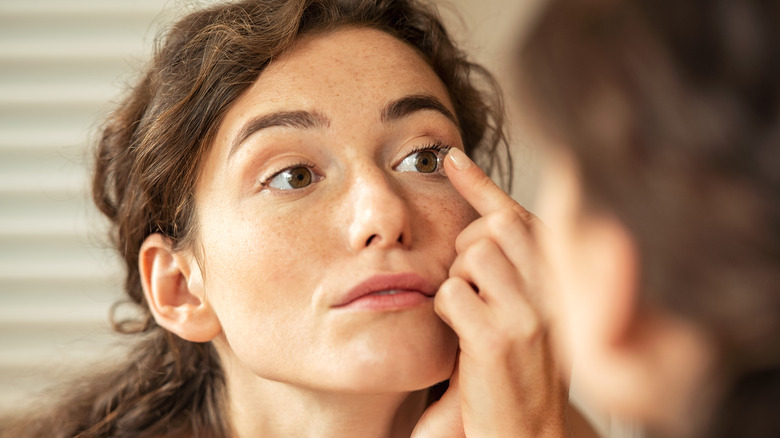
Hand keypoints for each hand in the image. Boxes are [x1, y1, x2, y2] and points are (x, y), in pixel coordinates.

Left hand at [418, 147, 568, 437]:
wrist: (528, 434)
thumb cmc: (517, 368)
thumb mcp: (525, 310)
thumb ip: (510, 267)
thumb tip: (480, 218)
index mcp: (561, 279)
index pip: (520, 216)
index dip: (482, 183)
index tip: (450, 158)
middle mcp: (554, 290)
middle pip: (494, 227)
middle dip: (465, 243)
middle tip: (468, 283)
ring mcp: (529, 313)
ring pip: (471, 255)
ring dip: (456, 279)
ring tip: (469, 314)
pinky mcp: (496, 338)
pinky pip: (451, 292)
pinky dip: (444, 308)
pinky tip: (459, 335)